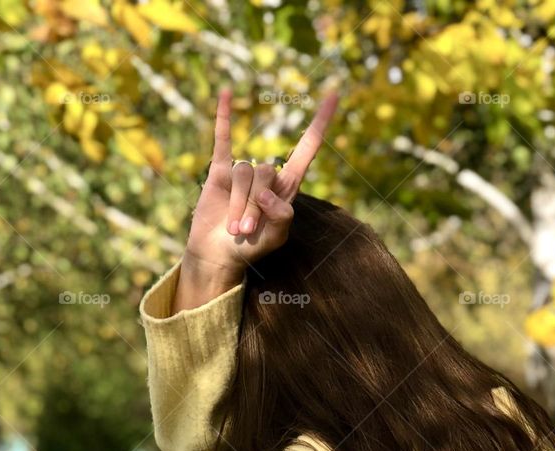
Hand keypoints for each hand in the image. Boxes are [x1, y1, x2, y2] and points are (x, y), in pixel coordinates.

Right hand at [175, 86, 338, 308]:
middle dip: (256, 205)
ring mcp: (244, 172)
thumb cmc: (251, 248)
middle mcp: (267, 175)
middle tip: (248, 231)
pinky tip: (226, 92)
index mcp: (287, 186)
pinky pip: (223, 141)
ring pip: (244, 173)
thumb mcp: (275, 238)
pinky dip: (224, 118)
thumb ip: (282, 217)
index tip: (334, 94)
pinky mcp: (220, 171)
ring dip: (239, 205)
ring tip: (235, 228)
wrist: (219, 254)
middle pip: (266, 172)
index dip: (319, 124)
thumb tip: (267, 192)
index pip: (306, 148)